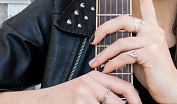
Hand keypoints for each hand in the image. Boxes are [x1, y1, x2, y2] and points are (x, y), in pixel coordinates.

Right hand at [0, 71, 140, 103]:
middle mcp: (91, 81)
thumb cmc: (64, 99)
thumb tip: (124, 101)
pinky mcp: (79, 101)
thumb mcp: (83, 90)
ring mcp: (84, 92)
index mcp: (95, 76)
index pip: (124, 86)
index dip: (136, 99)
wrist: (41, 102)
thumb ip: (101, 91)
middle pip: (119, 100)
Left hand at [89, 0, 176, 103]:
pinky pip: (124, 56)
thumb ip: (129, 41)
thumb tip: (107, 38)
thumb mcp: (139, 53)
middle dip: (104, 28)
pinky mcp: (150, 53)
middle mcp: (154, 29)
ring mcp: (153, 41)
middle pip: (124, 19)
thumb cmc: (153, 72)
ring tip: (95, 63)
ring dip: (104, 54)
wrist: (171, 89)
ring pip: (120, 42)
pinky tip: (106, 70)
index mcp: (152, 26)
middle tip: (93, 40)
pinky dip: (112, 64)